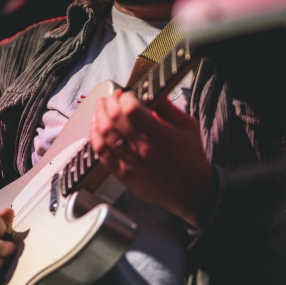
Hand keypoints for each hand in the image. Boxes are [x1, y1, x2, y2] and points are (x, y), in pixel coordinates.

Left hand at [89, 90, 214, 226]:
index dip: (124, 97)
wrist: (191, 192)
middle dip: (109, 102)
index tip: (126, 94)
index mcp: (160, 135)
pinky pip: (101, 154)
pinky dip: (94, 137)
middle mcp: (143, 149)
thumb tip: (151, 91)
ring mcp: (131, 163)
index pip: (131, 110)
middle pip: (114, 119)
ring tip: (101, 108)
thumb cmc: (190, 158)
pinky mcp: (123, 175)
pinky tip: (96, 127)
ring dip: (99, 116)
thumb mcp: (188, 127)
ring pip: (105, 134)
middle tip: (111, 97)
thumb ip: (169, 108)